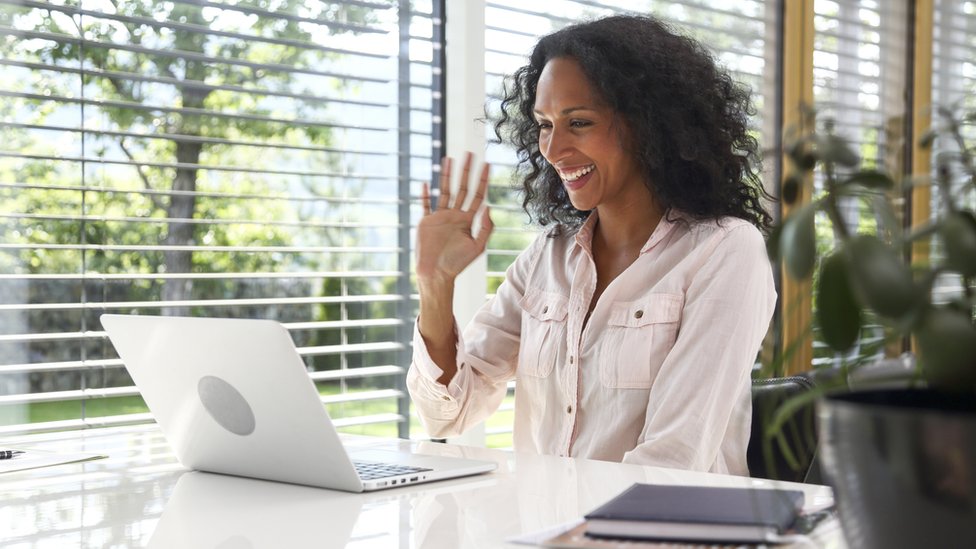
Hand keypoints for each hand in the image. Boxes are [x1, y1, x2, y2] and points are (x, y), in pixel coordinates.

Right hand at [416, 153, 493, 282]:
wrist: (436, 273)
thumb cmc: (458, 263)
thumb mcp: (477, 246)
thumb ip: (485, 227)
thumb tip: (489, 206)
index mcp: (467, 220)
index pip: (477, 196)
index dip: (482, 180)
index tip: (487, 164)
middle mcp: (454, 215)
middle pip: (462, 188)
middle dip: (466, 171)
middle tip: (469, 153)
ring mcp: (439, 217)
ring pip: (444, 191)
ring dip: (446, 175)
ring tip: (448, 158)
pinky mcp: (426, 222)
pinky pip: (425, 205)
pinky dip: (425, 194)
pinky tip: (425, 182)